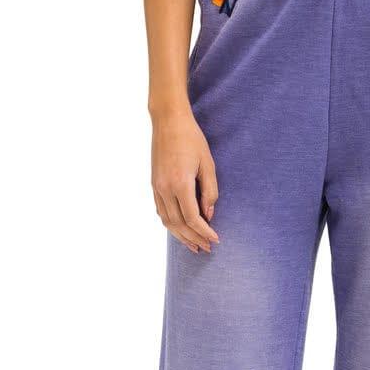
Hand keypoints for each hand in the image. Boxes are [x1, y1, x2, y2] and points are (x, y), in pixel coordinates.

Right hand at [151, 106, 220, 253]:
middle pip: (179, 224)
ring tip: (194, 246)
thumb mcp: (208, 164)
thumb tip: (209, 214)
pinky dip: (171, 224)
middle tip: (207, 248)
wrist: (168, 122)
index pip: (193, 218)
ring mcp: (156, 187)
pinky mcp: (154, 184)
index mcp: (180, 183)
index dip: (204, 232)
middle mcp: (165, 188)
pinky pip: (161, 211)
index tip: (215, 239)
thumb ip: (210, 191)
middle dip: (194, 239)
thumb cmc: (192, 139)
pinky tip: (180, 229)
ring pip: (167, 221)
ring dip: (180, 236)